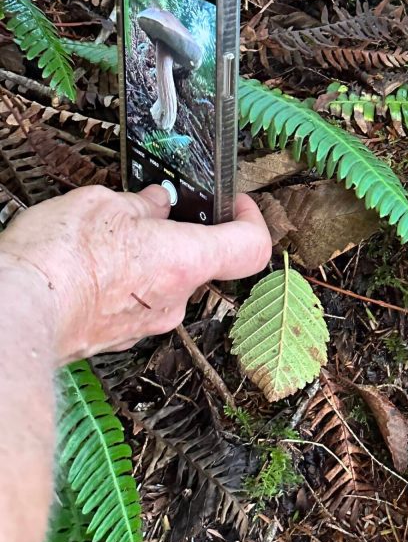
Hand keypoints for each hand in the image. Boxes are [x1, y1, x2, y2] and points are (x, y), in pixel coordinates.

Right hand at [0, 185, 271, 364]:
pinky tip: (90, 266)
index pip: (251, 247)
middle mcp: (174, 301)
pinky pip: (133, 303)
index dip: (250, 220)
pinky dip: (122, 284)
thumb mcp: (103, 205)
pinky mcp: (114, 338)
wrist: (18, 313)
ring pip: (164, 285)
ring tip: (106, 236)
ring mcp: (144, 325)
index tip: (236, 203)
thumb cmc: (62, 261)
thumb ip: (140, 205)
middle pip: (201, 264)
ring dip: (146, 260)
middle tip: (151, 211)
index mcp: (186, 262)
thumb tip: (154, 203)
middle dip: (179, 235)